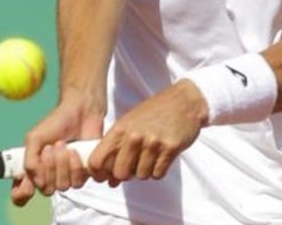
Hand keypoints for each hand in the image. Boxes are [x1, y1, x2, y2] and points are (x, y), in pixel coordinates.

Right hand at [10, 96, 104, 205]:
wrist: (80, 112)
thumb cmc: (55, 123)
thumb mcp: (34, 139)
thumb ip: (29, 162)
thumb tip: (37, 182)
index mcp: (33, 169)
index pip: (22, 194)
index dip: (21, 196)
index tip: (26, 188)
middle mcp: (48, 176)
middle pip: (46, 190)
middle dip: (48, 168)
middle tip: (50, 147)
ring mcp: (66, 176)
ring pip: (63, 186)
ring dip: (62, 164)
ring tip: (63, 145)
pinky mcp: (83, 173)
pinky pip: (78, 182)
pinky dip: (76, 165)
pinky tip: (75, 151)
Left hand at [88, 80, 208, 184]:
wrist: (184, 101)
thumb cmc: (155, 112)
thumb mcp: (129, 122)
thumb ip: (116, 149)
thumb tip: (110, 180)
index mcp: (120, 129)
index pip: (97, 161)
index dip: (99, 173)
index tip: (105, 176)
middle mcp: (134, 136)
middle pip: (119, 173)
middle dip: (125, 175)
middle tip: (132, 166)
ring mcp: (153, 143)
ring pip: (141, 175)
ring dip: (144, 171)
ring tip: (150, 156)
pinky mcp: (170, 149)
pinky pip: (157, 174)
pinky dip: (158, 170)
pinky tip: (160, 157)